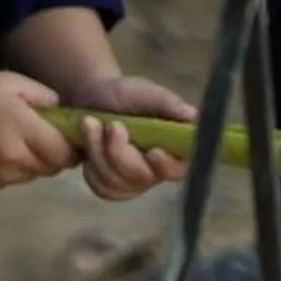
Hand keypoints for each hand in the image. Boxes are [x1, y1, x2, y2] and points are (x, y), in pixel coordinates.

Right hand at [0, 73, 78, 190]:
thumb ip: (45, 96)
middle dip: (55, 155)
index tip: (71, 137)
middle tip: (46, 138)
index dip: (72, 147)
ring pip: (34, 175)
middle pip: (52, 167)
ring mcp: (1, 175)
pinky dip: (15, 169)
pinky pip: (15, 180)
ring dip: (34, 163)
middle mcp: (14, 158)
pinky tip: (1, 152)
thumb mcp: (12, 82)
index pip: (64, 152)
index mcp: (22, 129)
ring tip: (20, 144)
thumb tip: (66, 114)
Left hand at [57, 74, 192, 199]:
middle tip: (111, 125)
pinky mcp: (111, 186)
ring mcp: (134, 182)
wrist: (90, 97)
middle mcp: (158, 170)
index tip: (153, 151)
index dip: (165, 165)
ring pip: (117, 184)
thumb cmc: (124, 95)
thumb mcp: (145, 92)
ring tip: (90, 123)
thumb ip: (167, 103)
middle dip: (119, 151)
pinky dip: (91, 166)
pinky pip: (101, 187)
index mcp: (175, 149)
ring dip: (98, 152)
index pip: (178, 169)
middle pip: (140, 177)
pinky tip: (88, 144)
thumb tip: (193, 116)